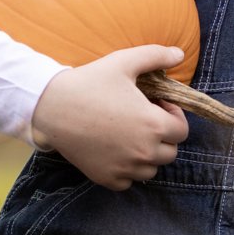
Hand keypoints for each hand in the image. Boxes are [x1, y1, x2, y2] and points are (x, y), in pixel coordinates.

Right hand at [29, 45, 189, 190]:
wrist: (52, 107)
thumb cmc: (90, 82)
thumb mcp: (123, 61)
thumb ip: (156, 55)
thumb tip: (179, 54)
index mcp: (154, 124)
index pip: (182, 131)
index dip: (173, 116)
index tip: (157, 106)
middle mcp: (144, 152)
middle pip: (170, 152)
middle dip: (163, 136)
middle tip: (144, 119)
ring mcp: (125, 168)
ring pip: (151, 169)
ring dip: (147, 155)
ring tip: (130, 134)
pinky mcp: (107, 178)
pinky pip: (129, 181)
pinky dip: (127, 169)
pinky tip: (115, 149)